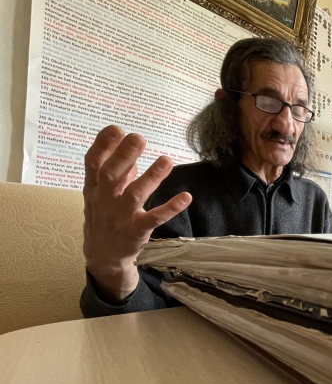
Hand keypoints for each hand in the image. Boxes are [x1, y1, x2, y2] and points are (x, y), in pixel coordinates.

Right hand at [82, 125, 191, 302]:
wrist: (103, 256)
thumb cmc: (105, 216)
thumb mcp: (103, 193)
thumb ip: (118, 172)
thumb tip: (130, 149)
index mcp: (95, 187)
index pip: (93, 163)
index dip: (103, 145)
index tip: (116, 128)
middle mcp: (105, 200)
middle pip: (111, 175)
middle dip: (123, 155)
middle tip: (138, 138)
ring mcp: (120, 217)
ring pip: (134, 195)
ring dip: (151, 177)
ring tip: (167, 160)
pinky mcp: (136, 231)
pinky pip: (154, 219)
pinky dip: (170, 208)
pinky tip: (185, 197)